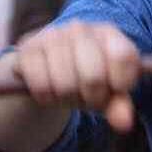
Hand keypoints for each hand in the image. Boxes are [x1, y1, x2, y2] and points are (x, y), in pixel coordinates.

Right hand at [1, 21, 140, 131]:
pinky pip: (40, 85)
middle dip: (92, 98)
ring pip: (65, 85)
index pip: (123, 57)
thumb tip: (124, 123)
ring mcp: (53, 35)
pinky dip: (46, 97)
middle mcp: (81, 29)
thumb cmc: (87, 78)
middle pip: (94, 77)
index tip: (116, 89)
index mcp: (109, 34)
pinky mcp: (28, 47)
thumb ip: (119, 105)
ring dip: (66, 100)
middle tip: (87, 97)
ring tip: (67, 93)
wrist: (47, 65)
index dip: (121, 83)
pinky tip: (48, 89)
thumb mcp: (107, 90)